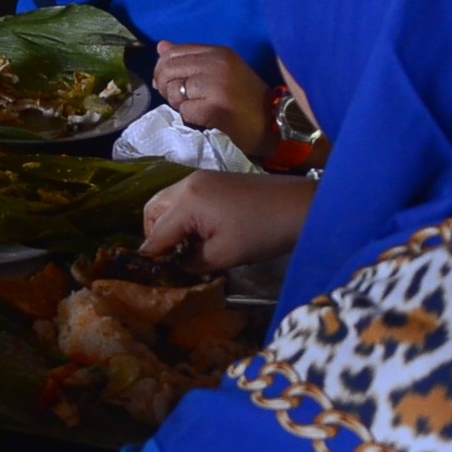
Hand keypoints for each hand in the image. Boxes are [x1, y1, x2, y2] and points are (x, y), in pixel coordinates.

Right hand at [140, 171, 313, 272]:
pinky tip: (200, 230)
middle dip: (154, 234)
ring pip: (167, 200)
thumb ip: (192, 261)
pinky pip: (183, 196)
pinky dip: (182, 213)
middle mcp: (186, 184)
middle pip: (153, 210)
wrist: (301, 206)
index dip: (152, 255)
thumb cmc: (263, 232)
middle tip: (169, 257)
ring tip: (185, 245)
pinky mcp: (213, 179)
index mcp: (187, 202)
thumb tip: (176, 265)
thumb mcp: (225, 255)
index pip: (156, 232)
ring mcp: (200, 178)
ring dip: (167, 223)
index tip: (151, 272)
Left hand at [154, 41, 276, 159]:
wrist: (272, 124)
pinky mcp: (214, 108)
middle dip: (166, 86)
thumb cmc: (245, 99)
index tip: (169, 83)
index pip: (175, 52)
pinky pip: (184, 110)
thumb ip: (191, 58)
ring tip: (198, 108)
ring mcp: (216, 85)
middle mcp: (218, 64)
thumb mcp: (221, 71)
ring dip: (179, 104)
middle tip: (179, 99)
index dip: (164, 68)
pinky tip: (206, 119)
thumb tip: (161, 47)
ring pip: (174, 90)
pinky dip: (190, 118)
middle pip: (169, 69)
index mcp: (220, 52)